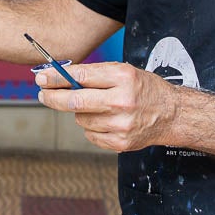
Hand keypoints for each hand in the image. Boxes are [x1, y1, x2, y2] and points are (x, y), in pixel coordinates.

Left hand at [35, 61, 182, 152]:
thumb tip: (59, 78)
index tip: (41, 78)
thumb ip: (95, 75)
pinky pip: (90, 135)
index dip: (57, 77)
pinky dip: (91, 127)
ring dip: (80, 113)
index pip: (81, 76)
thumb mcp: (124, 72)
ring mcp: (121, 124)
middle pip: (75, 101)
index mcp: (123, 77)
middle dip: (53, 98)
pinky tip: (106, 121)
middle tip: (42, 94)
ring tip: (98, 108)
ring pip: (80, 119)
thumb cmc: (144, 89)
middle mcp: (123, 101)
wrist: (172, 115)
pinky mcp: (120, 142)